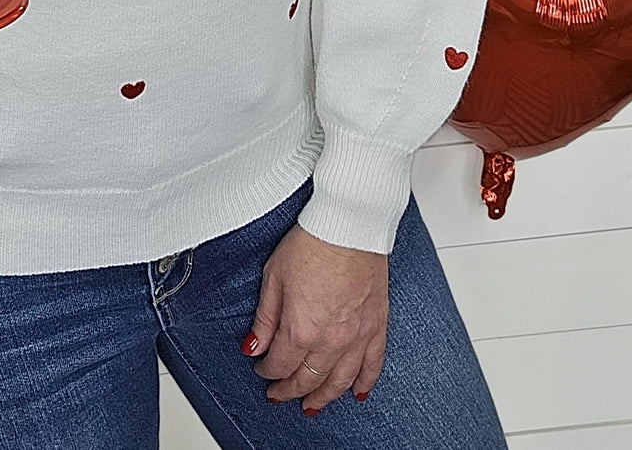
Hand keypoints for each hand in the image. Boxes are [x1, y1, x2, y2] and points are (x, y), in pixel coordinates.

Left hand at [243, 223, 387, 412]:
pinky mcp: (377, 327)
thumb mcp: (274, 277)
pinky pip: (373, 366)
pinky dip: (363, 383)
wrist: (349, 225)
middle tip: (279, 394)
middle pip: (307, 379)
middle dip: (289, 390)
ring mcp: (357, 337)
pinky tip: (356, 392)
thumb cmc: (312, 243)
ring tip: (311, 406)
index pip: (280, 364)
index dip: (266, 370)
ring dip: (323, 398)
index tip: (261, 368)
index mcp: (301, 329)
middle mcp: (330, 341)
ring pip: (339, 382)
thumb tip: (253, 347)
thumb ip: (265, 318)